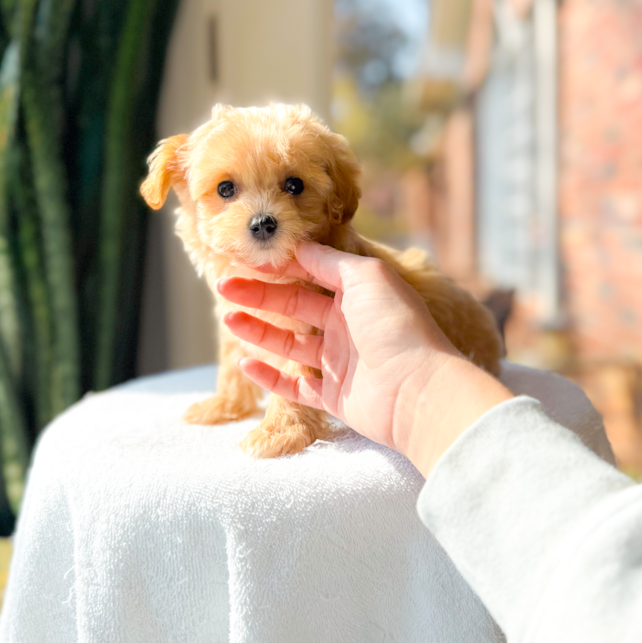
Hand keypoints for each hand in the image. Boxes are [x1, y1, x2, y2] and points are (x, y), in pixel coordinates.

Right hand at [217, 243, 512, 475]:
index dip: (279, 267)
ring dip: (259, 331)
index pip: (311, 274)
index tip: (247, 260)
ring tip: (229, 319)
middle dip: (260, 296)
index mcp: (358, 294)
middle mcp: (348, 325)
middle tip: (224, 287)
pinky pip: (295, 385)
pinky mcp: (334, 396)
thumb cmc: (395, 325)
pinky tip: (246, 362)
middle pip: (295, 307)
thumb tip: (298, 246)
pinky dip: (270, 376)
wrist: (417, 391)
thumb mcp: (365, 277)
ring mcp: (340, 362)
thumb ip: (329, 261)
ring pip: (290, 344)